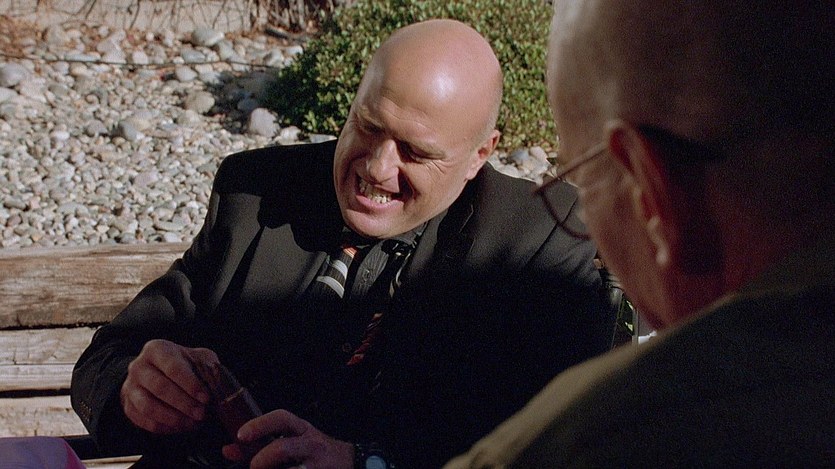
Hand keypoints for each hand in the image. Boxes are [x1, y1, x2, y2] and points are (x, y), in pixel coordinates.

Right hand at [120, 339, 214, 433]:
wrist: (157, 371)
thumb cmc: (183, 363)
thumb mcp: (197, 357)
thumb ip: (208, 366)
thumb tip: (217, 385)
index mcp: (156, 349)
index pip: (173, 367)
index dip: (190, 384)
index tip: (206, 398)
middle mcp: (139, 366)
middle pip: (160, 387)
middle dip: (184, 403)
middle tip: (201, 413)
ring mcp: (130, 387)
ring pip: (148, 407)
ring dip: (173, 418)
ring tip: (193, 423)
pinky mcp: (128, 406)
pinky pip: (144, 421)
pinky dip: (164, 427)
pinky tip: (181, 427)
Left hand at [222, 409, 353, 468]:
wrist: (349, 462)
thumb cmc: (313, 451)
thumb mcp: (292, 441)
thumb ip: (261, 445)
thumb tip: (228, 449)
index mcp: (301, 429)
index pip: (281, 418)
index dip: (260, 425)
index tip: (241, 435)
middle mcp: (310, 443)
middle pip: (283, 447)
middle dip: (262, 459)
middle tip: (253, 466)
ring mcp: (317, 463)